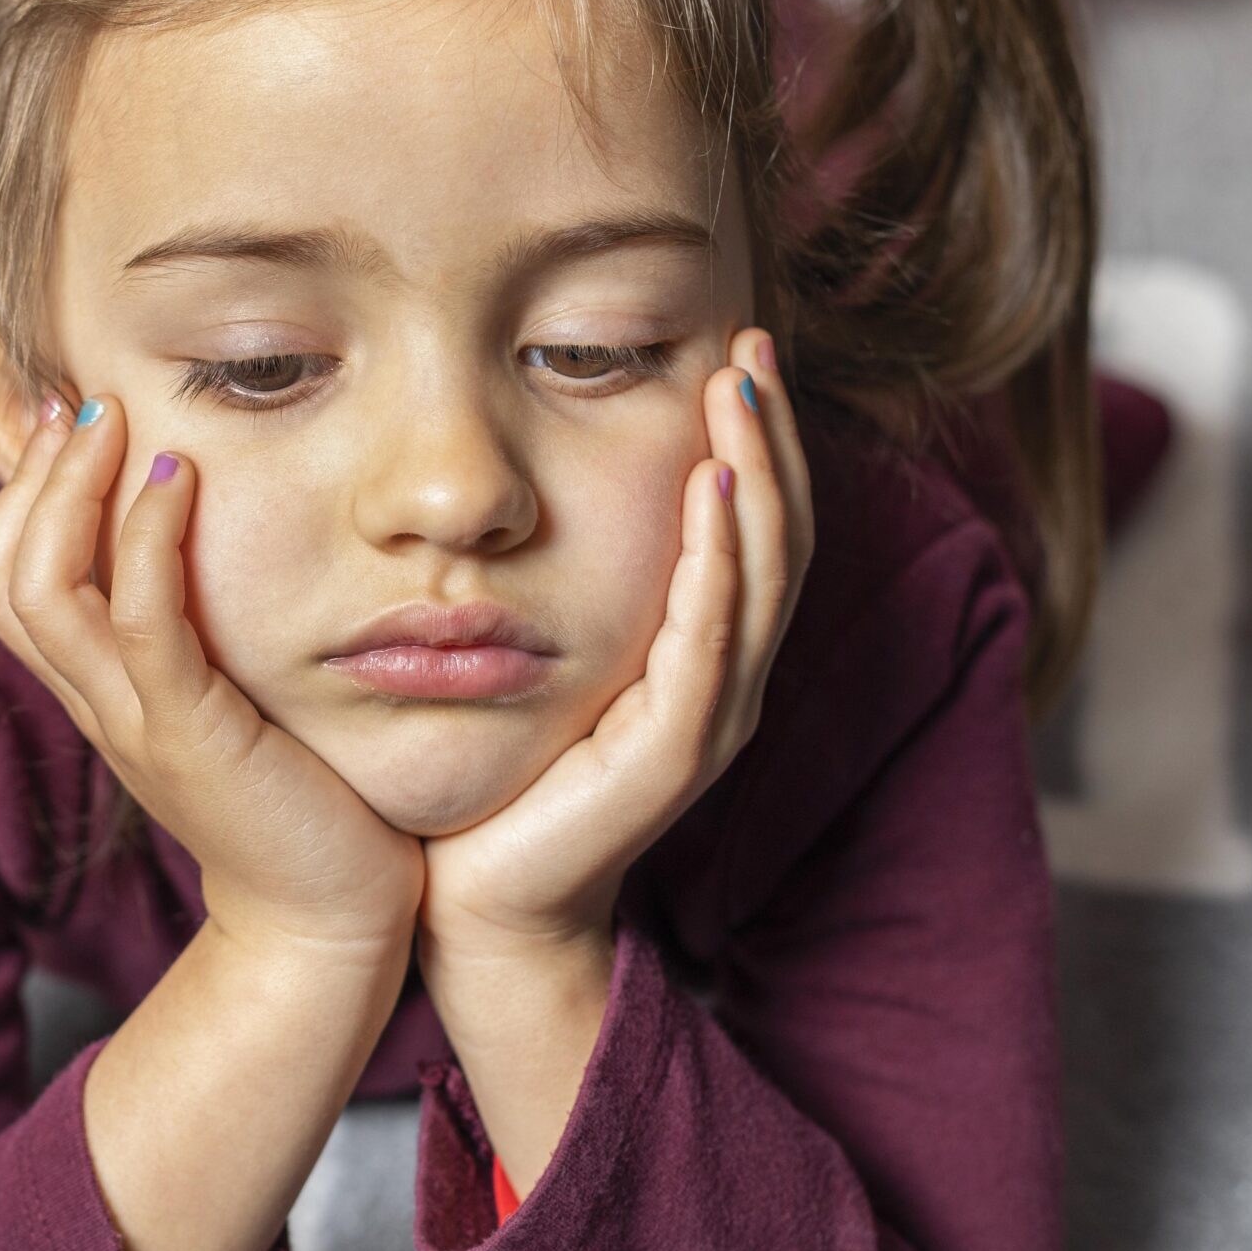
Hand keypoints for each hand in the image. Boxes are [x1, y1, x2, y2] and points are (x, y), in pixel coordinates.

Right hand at [0, 391, 425, 959]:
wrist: (325, 924)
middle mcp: (96, 703)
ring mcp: (132, 722)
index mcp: (96, 691)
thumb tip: (211, 544)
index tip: (62, 414)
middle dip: (29, 475)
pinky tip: (178, 482)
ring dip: (69, 491)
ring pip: (40, 591)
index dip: (14, 491)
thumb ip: (202, 629)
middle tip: (78, 402)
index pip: (2, 578)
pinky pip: (140, 627)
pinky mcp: (190, 736)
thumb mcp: (229, 697)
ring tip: (111, 421)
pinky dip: (143, 544)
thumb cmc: (298, 800)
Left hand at [419, 327, 814, 952]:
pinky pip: (709, 643)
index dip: (757, 442)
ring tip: (740, 395)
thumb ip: (557, 584)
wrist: (474, 906)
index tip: (738, 351)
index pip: (753, 529)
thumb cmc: (496, 778)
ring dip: (757, 480)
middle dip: (770, 437)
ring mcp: (707, 722)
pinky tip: (711, 496)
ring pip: (761, 578)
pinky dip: (718, 565)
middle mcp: (722, 683)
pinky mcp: (672, 757)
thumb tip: (520, 481)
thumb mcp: (536, 656)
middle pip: (777, 537)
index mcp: (699, 657)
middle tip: (756, 344)